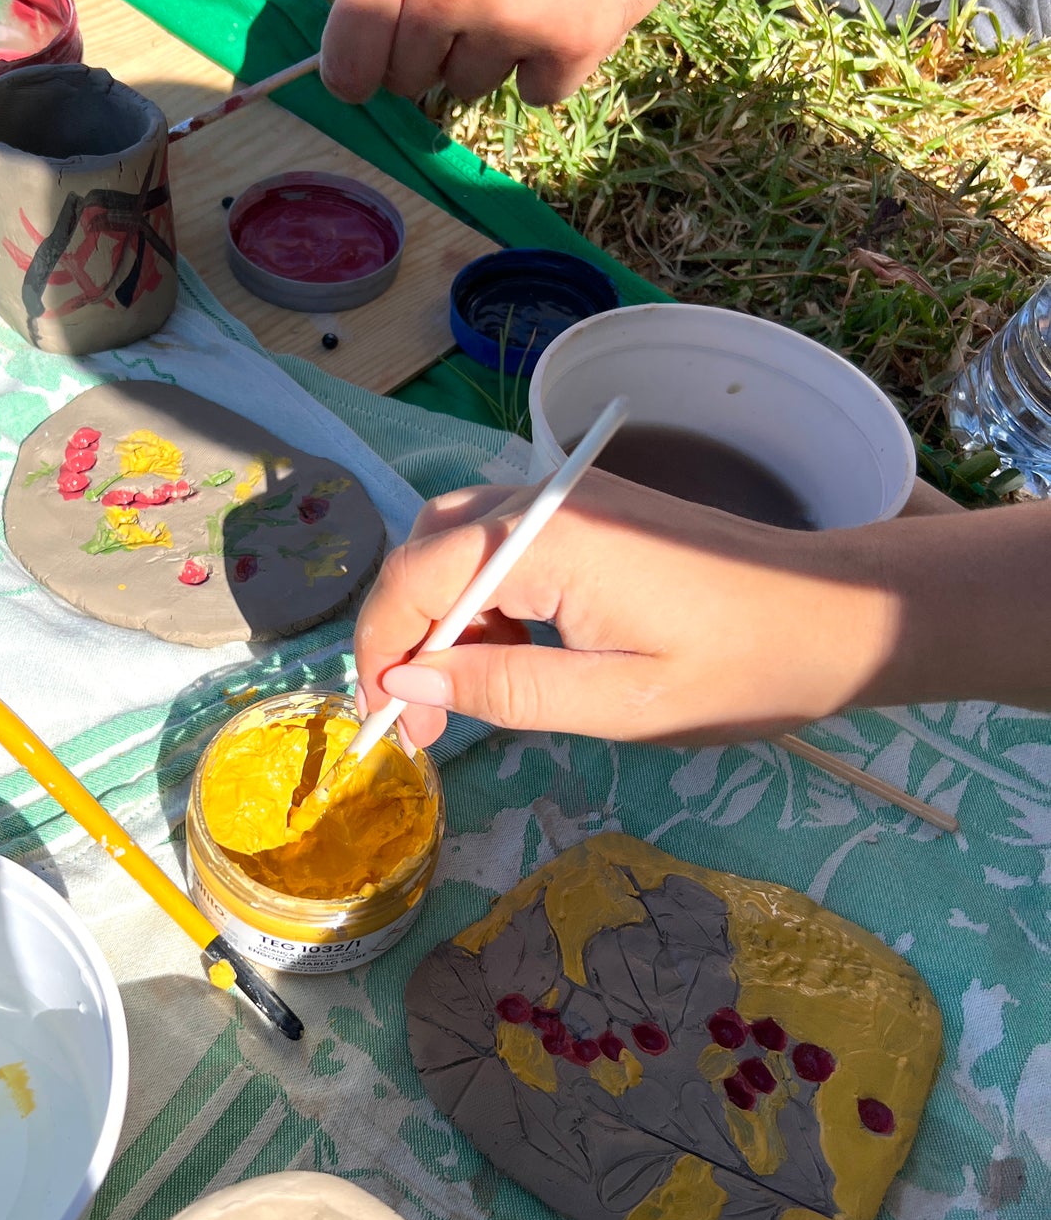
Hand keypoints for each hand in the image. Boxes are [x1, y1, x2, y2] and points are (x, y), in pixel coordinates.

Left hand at [319, 0, 720, 106]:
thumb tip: (353, 5)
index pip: (349, 58)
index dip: (355, 72)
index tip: (368, 74)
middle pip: (410, 81)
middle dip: (432, 51)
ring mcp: (510, 26)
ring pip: (471, 87)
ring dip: (493, 55)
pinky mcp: (568, 50)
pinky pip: (536, 92)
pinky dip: (549, 64)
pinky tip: (567, 7)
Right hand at [354, 476, 897, 746]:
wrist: (836, 617)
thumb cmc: (737, 669)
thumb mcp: (614, 702)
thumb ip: (502, 690)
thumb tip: (407, 683)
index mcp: (547, 543)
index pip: (415, 578)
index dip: (383, 649)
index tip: (392, 721)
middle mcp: (547, 501)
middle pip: (426, 548)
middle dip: (406, 632)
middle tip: (425, 717)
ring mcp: (571, 498)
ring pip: (459, 541)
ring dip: (444, 616)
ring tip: (469, 694)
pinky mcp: (593, 509)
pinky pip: (504, 542)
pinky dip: (485, 598)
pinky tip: (514, 656)